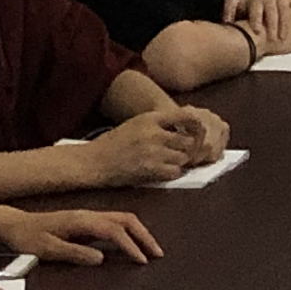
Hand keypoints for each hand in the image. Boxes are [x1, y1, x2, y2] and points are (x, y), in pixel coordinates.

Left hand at [0, 205, 162, 264]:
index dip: (130, 245)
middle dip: (145, 236)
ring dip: (140, 233)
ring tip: (151, 249)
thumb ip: (74, 253)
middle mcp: (87, 215)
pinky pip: (115, 223)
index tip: (142, 260)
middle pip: (126, 220)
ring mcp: (88, 217)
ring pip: (123, 219)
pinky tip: (133, 243)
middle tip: (158, 253)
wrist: (14, 225)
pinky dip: (130, 232)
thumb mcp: (48, 249)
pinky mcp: (86, 222)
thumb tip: (100, 258)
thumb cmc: (28, 237)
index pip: (114, 231)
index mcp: (81, 220)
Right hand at [86, 106, 223, 183]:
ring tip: (171, 163)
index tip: (196, 133)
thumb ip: (158, 125)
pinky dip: (174, 173)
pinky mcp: (151, 169)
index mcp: (151, 118)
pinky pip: (176, 172)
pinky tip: (164, 171)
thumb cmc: (113, 144)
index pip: (186, 116)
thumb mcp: (136, 124)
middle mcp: (155, 133)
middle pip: (189, 140)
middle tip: (185, 154)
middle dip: (189, 149)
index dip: (197, 126)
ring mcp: (153, 151)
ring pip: (184, 157)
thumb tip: (184, 131)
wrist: (94, 161)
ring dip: (182, 162)